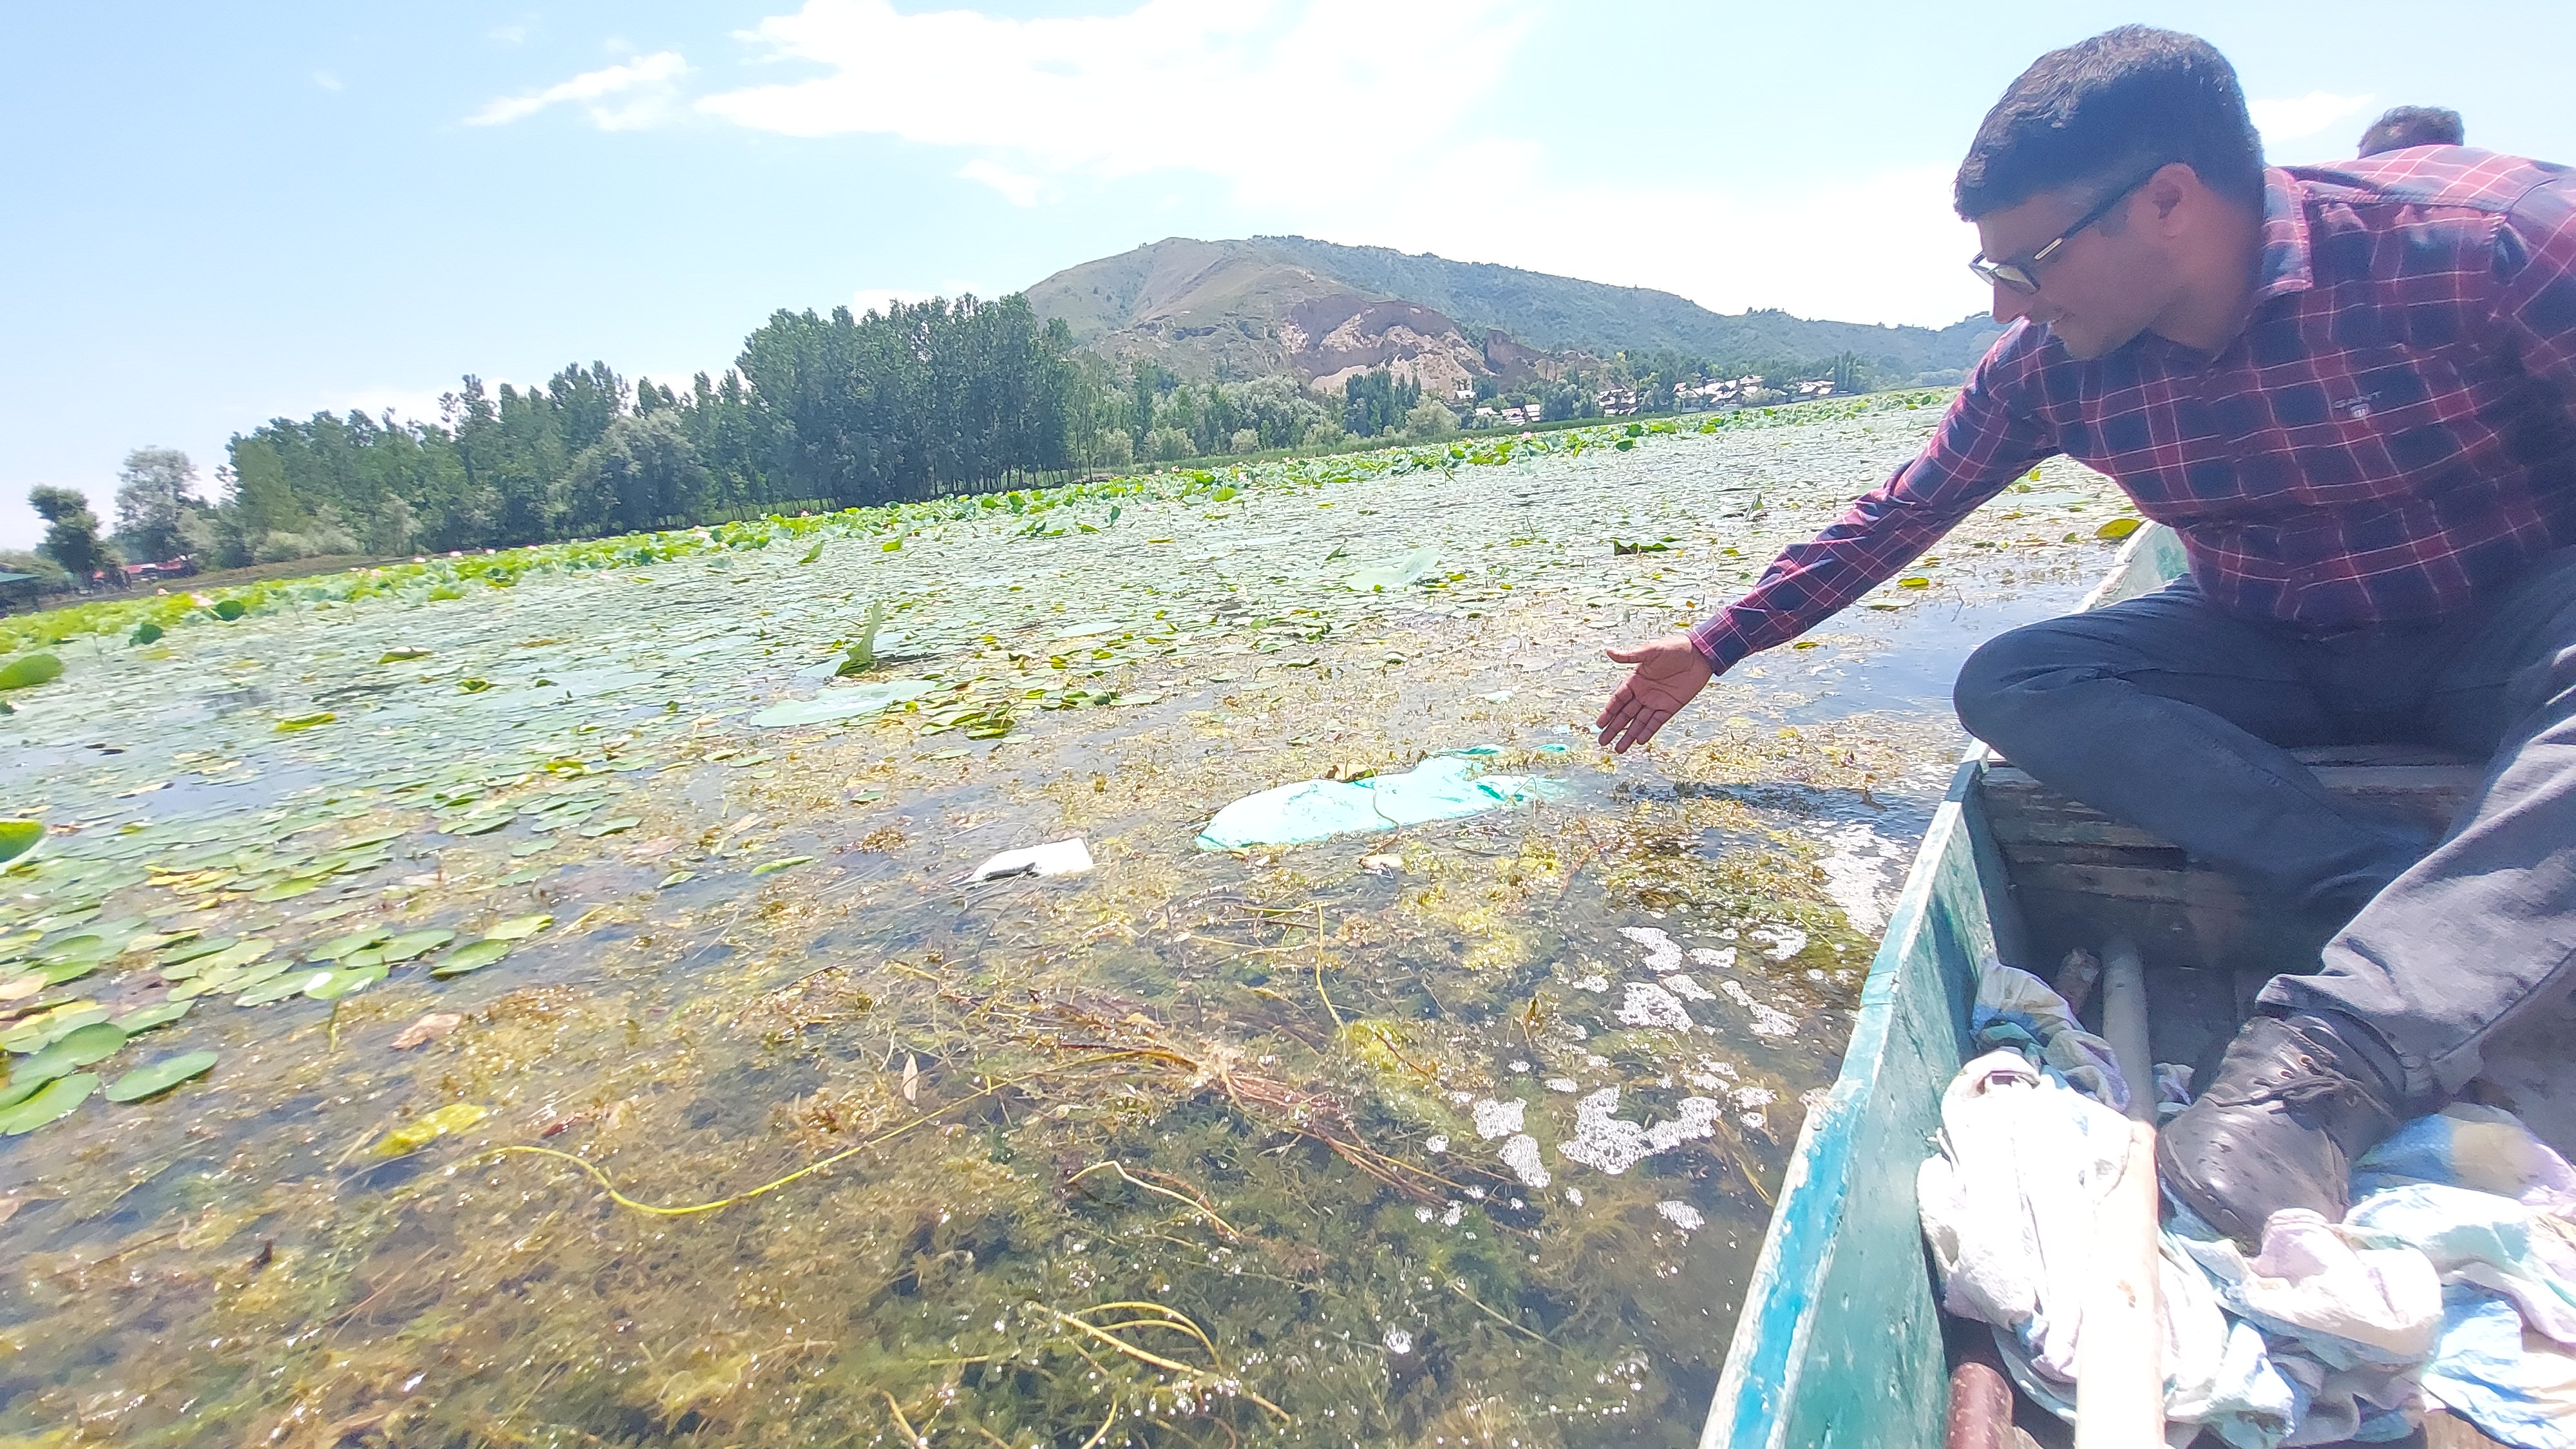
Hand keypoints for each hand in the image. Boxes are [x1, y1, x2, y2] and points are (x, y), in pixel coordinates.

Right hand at [1596, 635, 1715, 752]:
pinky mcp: (1671, 707)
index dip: (1608, 712)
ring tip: (1618, 749)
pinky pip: (1656, 722)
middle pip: (1625, 715)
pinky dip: (1648, 731)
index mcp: (1635, 680)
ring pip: (1639, 722)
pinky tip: (1638, 741)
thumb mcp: (1651, 650)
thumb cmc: (1674, 648)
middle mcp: (1644, 693)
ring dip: (1628, 735)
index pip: (1618, 700)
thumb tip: (1608, 651)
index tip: (1599, 724)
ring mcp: (1656, 702)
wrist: (1699, 655)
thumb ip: (1630, 656)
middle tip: (1602, 742)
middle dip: (1614, 728)